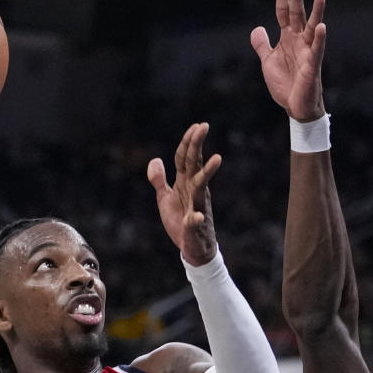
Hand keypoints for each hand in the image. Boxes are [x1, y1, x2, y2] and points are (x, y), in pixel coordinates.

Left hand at [147, 122, 221, 265]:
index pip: (185, 158)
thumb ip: (159, 180)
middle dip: (198, 145)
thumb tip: (156, 160)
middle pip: (195, 163)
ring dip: (208, 172)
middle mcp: (194, 190)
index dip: (188, 142)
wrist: (193, 247)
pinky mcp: (195, 225)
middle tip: (204, 126)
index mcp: (185, 183)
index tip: (196, 125)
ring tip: (217, 159)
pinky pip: (195, 220)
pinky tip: (196, 216)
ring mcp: (197, 205)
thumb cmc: (180, 221)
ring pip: (202, 186)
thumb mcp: (165, 198)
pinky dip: (195, 218)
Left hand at [250, 0, 326, 120]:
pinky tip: (321, 27)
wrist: (295, 107)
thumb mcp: (268, 62)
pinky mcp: (312, 66)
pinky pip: (316, 50)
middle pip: (297, 14)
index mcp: (287, 38)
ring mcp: (307, 52)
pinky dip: (319, 39)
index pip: (283, 12)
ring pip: (312, 28)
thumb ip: (263, 45)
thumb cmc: (285, 84)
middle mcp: (299, 41)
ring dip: (317, 12)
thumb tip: (257, 28)